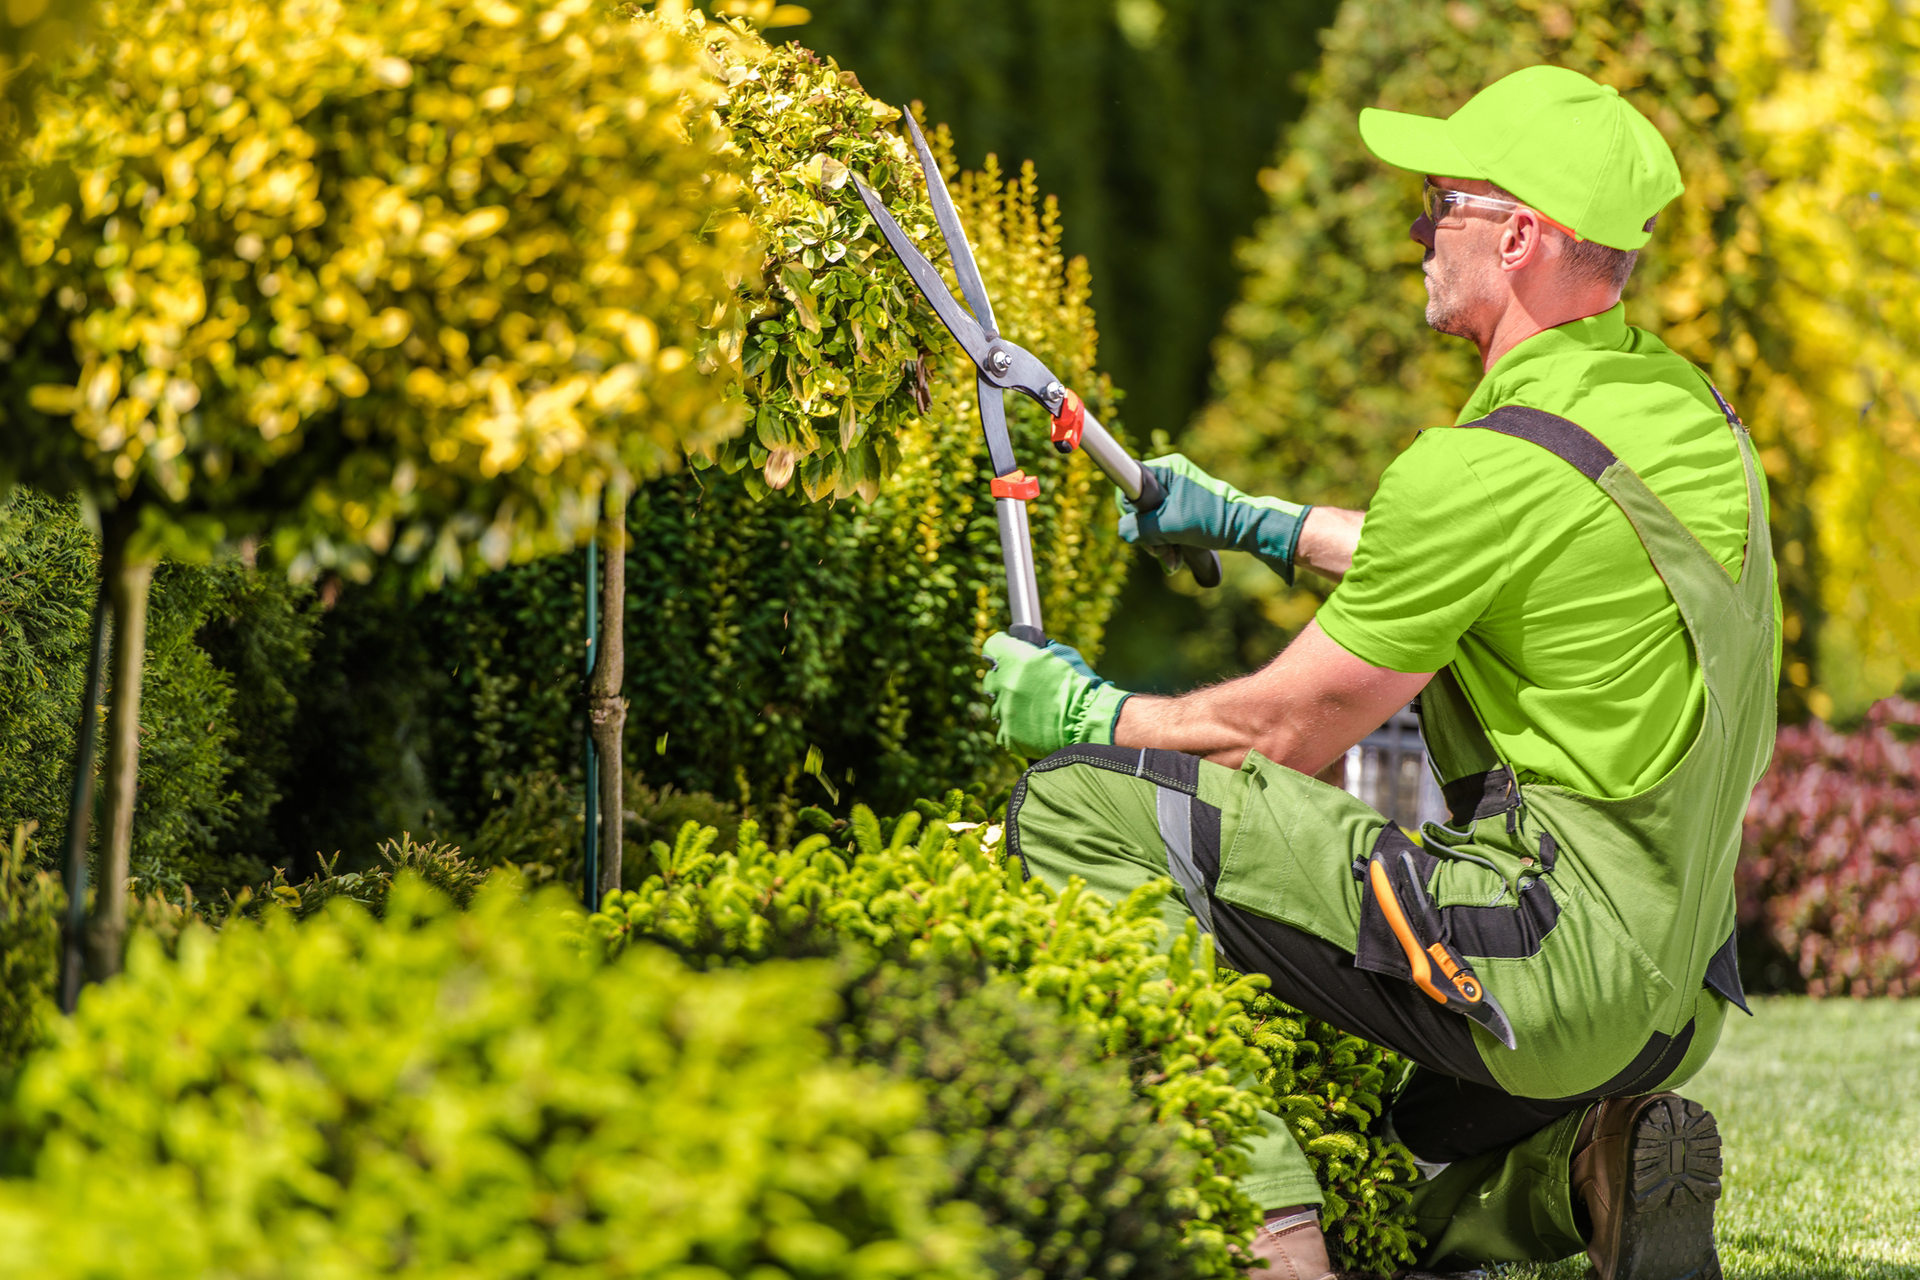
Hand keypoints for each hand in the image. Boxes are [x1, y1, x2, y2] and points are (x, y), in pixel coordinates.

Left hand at [980, 632, 1130, 757]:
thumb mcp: (1063, 654)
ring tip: (1034, 707)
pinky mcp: (1009, 735)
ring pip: (998, 703)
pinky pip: (1004, 727)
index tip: (1010, 653)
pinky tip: (1033, 723)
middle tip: (1025, 684)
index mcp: (1016, 660)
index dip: (1003, 649)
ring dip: (1011, 703)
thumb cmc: (1081, 685)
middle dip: (1005, 678)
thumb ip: (1039, 649)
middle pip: (992, 677)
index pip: (993, 646)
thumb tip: (1027, 647)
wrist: (1089, 720)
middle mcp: (1005, 684)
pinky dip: (1015, 726)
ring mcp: (1005, 711)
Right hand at [1117, 453, 1311, 582]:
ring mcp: (1179, 491)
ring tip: (1172, 560)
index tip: (1138, 529)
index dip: (1129, 510)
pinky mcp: (1186, 506)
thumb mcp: (1168, 527)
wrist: (1247, 529)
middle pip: (1140, 505)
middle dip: (1147, 534)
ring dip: (1158, 542)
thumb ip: (1139, 528)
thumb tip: (1123, 532)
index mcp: (1167, 470)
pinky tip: (1176, 557)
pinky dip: (1168, 540)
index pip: (1130, 484)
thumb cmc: (1211, 521)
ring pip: (1152, 518)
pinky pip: (1165, 523)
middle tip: (1159, 553)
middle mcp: (1171, 475)